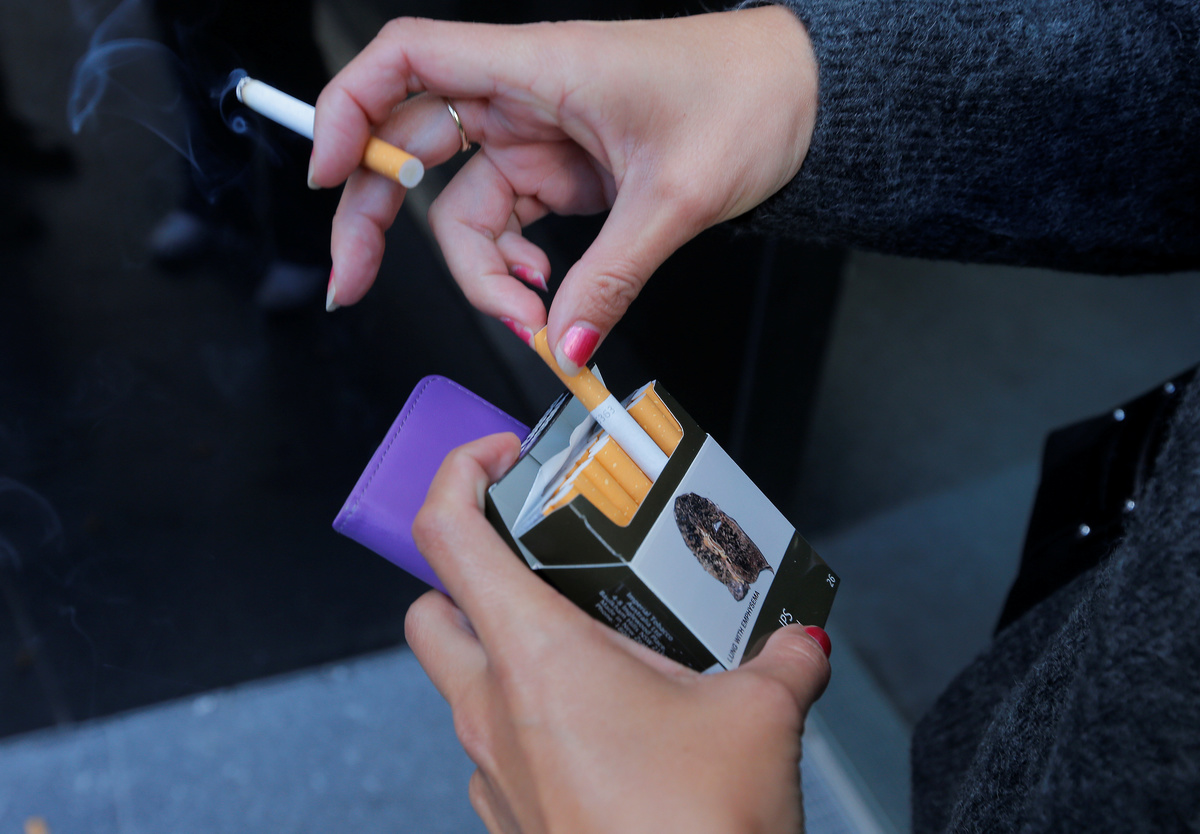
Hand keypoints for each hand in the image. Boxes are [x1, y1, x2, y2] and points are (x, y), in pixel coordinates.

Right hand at [310, 8, 817, 372]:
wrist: (802, 94)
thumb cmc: (749, 97)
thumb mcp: (678, 195)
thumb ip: (612, 275)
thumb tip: (567, 345)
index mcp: (537, 65)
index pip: (407, 61)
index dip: (349, 110)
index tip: (326, 176)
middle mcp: (523, 94)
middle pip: (410, 145)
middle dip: (374, 218)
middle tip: (352, 285)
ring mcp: (539, 134)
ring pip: (461, 203)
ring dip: (474, 270)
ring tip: (526, 316)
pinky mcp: (561, 168)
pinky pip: (507, 222)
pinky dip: (511, 266)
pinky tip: (543, 294)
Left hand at [406, 433, 831, 833]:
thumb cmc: (696, 829)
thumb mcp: (760, 717)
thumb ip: (783, 660)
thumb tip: (800, 644)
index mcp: (532, 654)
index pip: (446, 533)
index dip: (459, 473)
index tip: (501, 457)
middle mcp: (492, 708)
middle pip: (431, 606)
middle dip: (468, 571)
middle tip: (539, 560)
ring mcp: (493, 770)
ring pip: (461, 681)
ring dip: (506, 650)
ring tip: (594, 649)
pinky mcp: (512, 819)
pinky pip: (498, 747)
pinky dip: (532, 720)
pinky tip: (607, 732)